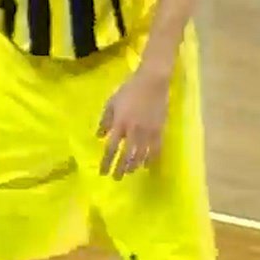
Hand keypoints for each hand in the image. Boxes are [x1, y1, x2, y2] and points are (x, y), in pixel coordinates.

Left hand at [98, 61, 170, 178]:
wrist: (153, 82)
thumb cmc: (130, 90)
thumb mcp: (112, 102)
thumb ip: (105, 120)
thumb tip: (99, 137)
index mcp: (120, 123)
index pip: (111, 148)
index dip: (106, 162)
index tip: (102, 172)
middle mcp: (133, 130)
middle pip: (126, 155)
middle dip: (120, 168)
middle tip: (116, 178)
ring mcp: (148, 131)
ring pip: (141, 155)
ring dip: (134, 166)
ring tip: (129, 172)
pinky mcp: (160, 130)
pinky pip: (156, 149)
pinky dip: (150, 159)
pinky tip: (146, 165)